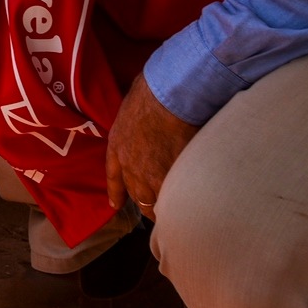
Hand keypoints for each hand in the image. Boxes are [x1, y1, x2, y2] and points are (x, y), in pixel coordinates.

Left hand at [104, 74, 199, 219]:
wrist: (166, 98)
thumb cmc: (149, 92)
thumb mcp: (131, 108)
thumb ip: (135, 123)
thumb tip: (148, 118)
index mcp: (117, 147)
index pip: (114, 177)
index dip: (117, 192)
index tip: (116, 204)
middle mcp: (130, 167)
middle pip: (138, 196)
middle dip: (148, 204)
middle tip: (158, 210)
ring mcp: (151, 177)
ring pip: (156, 204)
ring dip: (166, 208)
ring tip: (179, 215)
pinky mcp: (172, 181)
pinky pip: (176, 200)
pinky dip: (183, 204)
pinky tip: (193, 210)